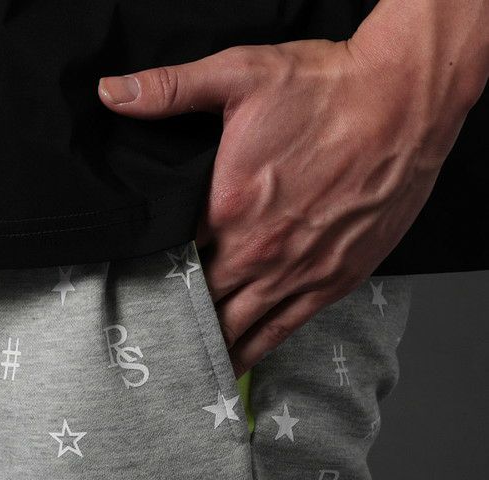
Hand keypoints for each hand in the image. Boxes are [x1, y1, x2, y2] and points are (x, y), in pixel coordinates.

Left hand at [98, 37, 462, 372]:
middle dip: (171, 319)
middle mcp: (256, 251)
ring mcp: (294, 273)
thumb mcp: (241, 73)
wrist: (405, 101)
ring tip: (176, 368)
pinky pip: (278, 332)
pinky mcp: (330, 283)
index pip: (171, 259)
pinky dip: (249, 353)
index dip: (148, 277)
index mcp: (226, 208)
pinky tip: (227, 368)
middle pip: (198, 301)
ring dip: (205, 344)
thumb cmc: (328, 87)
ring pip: (234, 326)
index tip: (127, 294)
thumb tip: (112, 92)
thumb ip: (171, 89)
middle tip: (143, 341)